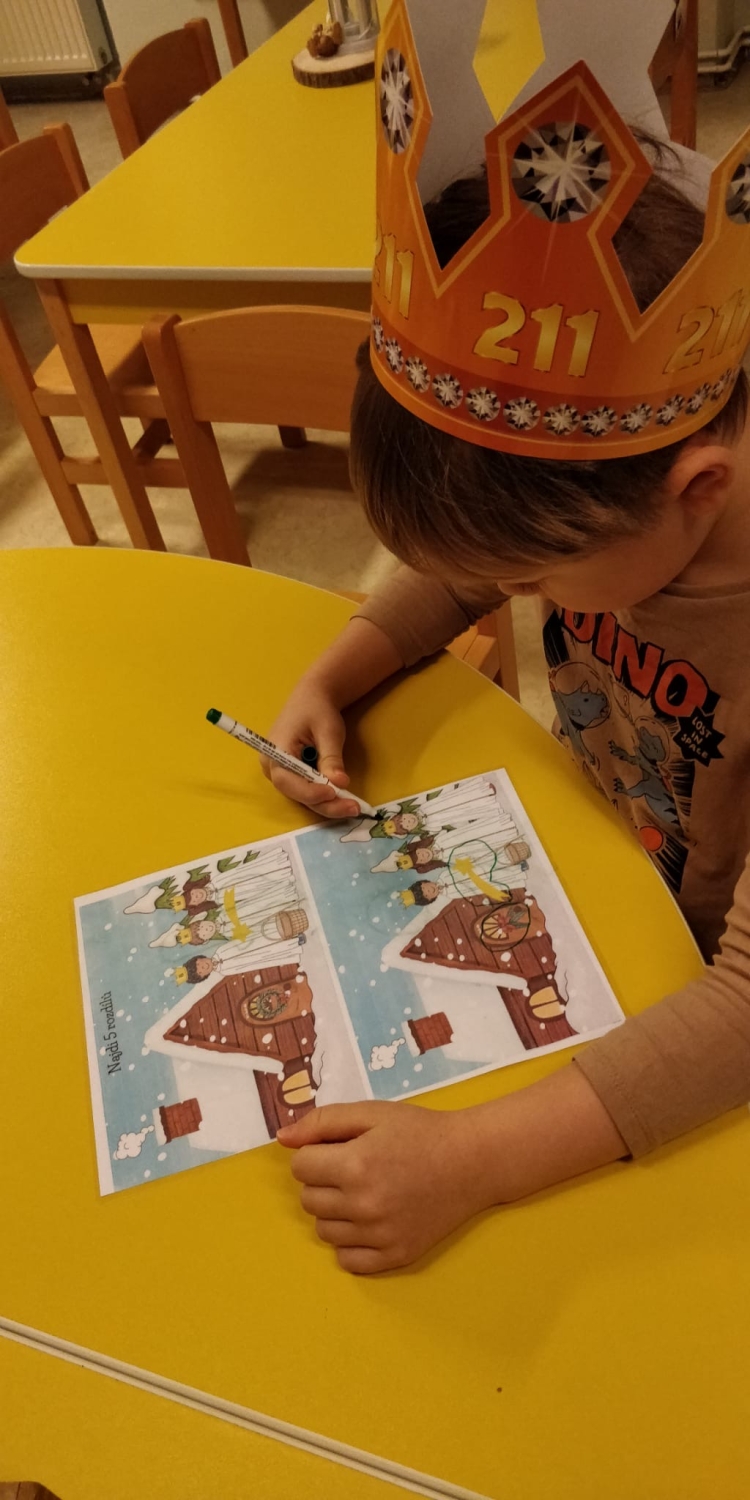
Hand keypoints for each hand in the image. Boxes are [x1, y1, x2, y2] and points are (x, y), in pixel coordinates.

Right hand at [262, 678, 359, 819]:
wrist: (313, 698)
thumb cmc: (317, 709)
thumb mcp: (328, 731)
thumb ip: (331, 757)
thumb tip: (341, 782)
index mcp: (275, 750)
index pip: (287, 780)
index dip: (309, 791)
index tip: (333, 792)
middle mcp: (272, 767)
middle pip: (296, 793)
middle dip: (325, 803)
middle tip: (353, 808)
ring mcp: (282, 774)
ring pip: (304, 796)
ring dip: (328, 804)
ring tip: (353, 806)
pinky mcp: (293, 776)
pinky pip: (308, 791)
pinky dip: (326, 796)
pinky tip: (345, 799)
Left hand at [277, 1101, 496, 1272]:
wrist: (471, 1162)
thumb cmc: (420, 1132)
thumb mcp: (371, 1113)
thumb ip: (322, 1122)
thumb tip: (282, 1138)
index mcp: (355, 1165)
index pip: (300, 1167)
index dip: (316, 1154)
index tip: (341, 1149)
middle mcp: (364, 1205)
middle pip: (308, 1200)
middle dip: (323, 1181)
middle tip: (354, 1169)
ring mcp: (380, 1235)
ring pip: (324, 1231)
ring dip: (335, 1211)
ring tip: (365, 1192)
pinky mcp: (395, 1256)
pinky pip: (347, 1260)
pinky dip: (352, 1242)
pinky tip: (370, 1221)